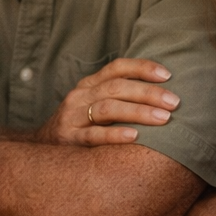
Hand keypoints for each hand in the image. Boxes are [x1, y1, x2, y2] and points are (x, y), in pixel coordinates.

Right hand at [38, 57, 178, 145]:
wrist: (40, 147)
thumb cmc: (79, 126)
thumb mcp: (93, 104)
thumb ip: (118, 97)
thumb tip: (163, 93)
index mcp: (89, 84)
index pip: (117, 67)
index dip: (142, 68)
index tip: (168, 75)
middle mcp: (80, 96)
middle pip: (116, 87)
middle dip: (148, 93)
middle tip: (174, 102)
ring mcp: (73, 117)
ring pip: (107, 108)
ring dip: (138, 112)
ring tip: (163, 118)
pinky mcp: (69, 139)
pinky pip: (94, 135)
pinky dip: (115, 135)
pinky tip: (135, 136)